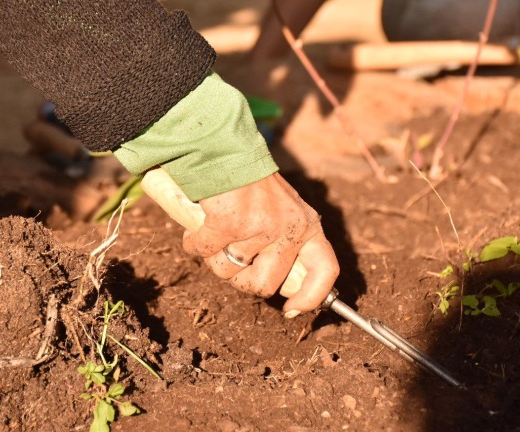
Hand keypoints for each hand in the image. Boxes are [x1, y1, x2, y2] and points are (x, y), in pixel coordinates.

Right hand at [182, 173, 338, 317]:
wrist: (224, 149)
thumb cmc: (251, 186)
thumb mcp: (284, 213)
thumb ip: (287, 246)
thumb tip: (286, 292)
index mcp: (308, 226)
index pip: (325, 271)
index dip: (311, 297)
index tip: (291, 310)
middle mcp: (289, 228)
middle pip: (265, 286)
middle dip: (241, 280)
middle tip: (233, 258)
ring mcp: (259, 227)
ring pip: (228, 272)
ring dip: (214, 258)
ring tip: (217, 231)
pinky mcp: (228, 223)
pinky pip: (203, 252)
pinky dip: (194, 243)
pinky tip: (198, 225)